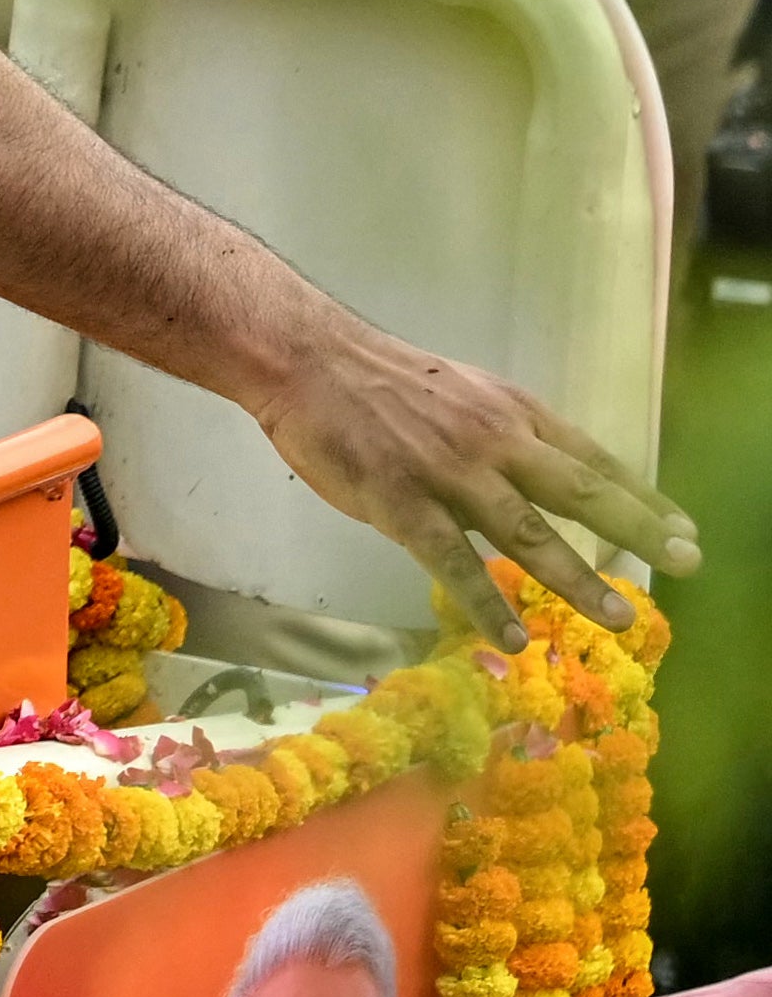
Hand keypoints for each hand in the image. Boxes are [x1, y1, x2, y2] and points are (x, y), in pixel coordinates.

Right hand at [251, 303, 692, 644]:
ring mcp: (451, 474)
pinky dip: (487, 601)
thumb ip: (500, 436)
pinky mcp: (402, 503)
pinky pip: (453, 562)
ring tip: (618, 617)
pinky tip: (512, 635)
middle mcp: (496, 441)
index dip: (643, 496)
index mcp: (513, 412)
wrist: (307, 361)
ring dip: (578, 579)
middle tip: (689, 563)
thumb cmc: (378, 380)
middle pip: (581, 492)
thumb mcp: (462, 392)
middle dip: (640, 531)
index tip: (684, 529)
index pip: (594, 458)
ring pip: (529, 533)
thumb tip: (528, 480)